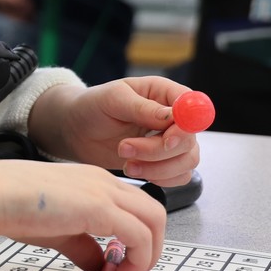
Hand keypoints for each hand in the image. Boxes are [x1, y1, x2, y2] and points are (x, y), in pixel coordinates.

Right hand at [0, 158, 165, 270]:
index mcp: (94, 180)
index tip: (118, 266)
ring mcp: (102, 191)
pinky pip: (139, 236)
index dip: (137, 241)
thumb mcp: (56, 229)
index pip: (137, 207)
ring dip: (149, 256)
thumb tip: (101, 266)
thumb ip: (83, 245)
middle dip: (153, 249)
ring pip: (155, 220)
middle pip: (155, 213)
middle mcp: (103, 180)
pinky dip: (137, 262)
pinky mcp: (98, 207)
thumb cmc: (11, 204)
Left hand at [28, 78, 200, 187]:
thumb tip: (172, 116)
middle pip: (189, 139)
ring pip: (187, 161)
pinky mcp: (165, 161)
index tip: (166, 138)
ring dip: (157, 167)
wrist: (77, 130)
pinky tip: (136, 169)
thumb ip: (142, 107)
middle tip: (125, 148)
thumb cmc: (93, 106)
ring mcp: (171, 140)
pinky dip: (160, 178)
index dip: (186, 125)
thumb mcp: (112, 99)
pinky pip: (180, 176)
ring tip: (126, 160)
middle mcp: (172, 117)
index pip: (192, 107)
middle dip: (158, 150)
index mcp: (163, 92)